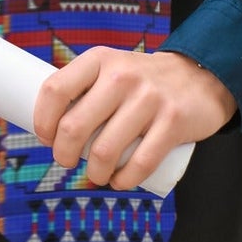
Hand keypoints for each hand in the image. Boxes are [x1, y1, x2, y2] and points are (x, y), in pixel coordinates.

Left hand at [31, 48, 236, 190]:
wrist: (198, 76)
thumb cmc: (141, 80)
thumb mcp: (111, 67)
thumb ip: (85, 87)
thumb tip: (50, 124)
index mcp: (99, 59)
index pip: (55, 89)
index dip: (42, 120)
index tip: (45, 137)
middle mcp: (121, 76)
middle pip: (74, 126)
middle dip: (62, 154)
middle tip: (65, 161)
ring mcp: (148, 99)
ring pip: (104, 151)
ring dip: (93, 173)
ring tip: (95, 175)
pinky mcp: (173, 122)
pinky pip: (140, 163)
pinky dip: (124, 181)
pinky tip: (119, 182)